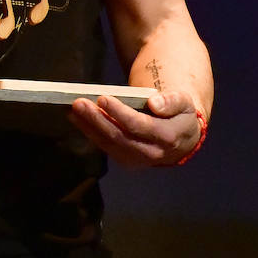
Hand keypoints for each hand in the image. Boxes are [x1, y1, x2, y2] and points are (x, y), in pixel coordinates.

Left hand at [66, 90, 205, 166]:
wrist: (181, 137)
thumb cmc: (179, 114)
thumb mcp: (184, 103)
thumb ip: (172, 101)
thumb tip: (154, 103)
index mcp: (168, 137)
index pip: (140, 126)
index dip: (120, 114)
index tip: (103, 98)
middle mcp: (151, 153)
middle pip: (119, 137)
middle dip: (97, 119)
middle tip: (79, 102)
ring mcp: (136, 159)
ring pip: (108, 143)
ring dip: (87, 125)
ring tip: (72, 108)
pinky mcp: (125, 159)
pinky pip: (104, 145)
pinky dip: (88, 130)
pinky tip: (75, 116)